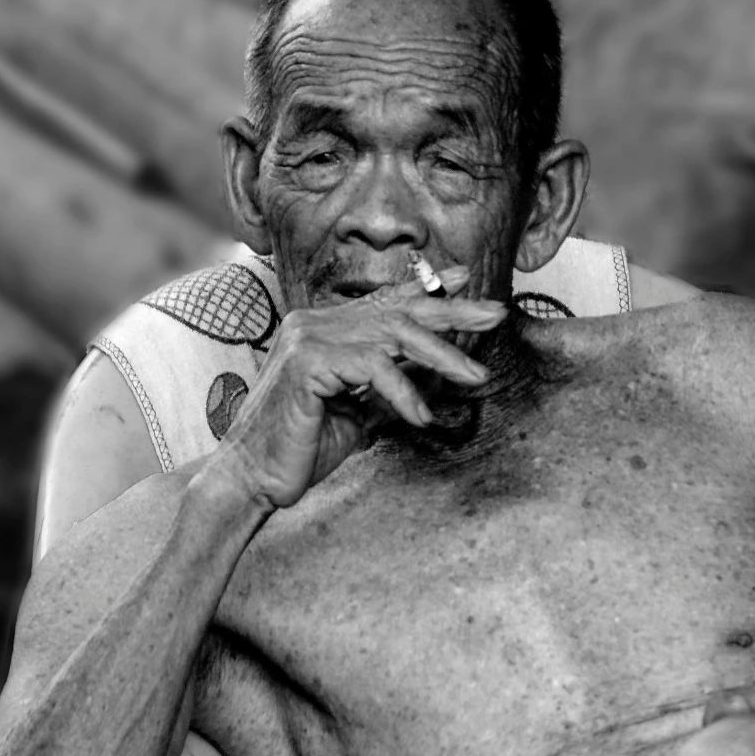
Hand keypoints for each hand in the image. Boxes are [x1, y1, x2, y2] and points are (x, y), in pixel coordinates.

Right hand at [210, 265, 506, 509]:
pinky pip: (372, 367)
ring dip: (442, 356)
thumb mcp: (360, 411)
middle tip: (498, 315)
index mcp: (326, 328)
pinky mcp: (306, 363)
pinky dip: (403, 392)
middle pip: (398, 309)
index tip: (465, 278)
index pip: (386, 302)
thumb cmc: (304, 448)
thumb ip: (389, 385)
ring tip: (477, 377)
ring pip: (392, 333)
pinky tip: (422, 417)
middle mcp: (315, 322)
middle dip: (453, 311)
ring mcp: (308, 338)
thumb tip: (435, 373)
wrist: (256, 477)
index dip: (429, 289)